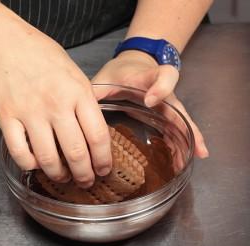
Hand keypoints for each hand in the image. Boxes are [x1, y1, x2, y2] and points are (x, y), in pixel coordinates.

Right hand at [0, 23, 111, 187]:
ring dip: (58, 175)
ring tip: (63, 177)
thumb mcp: (76, 75)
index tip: (104, 170)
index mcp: (78, 93)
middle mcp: (56, 105)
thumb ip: (86, 104)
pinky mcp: (7, 118)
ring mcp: (30, 112)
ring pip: (48, 159)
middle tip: (86, 182)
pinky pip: (20, 153)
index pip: (98, 137)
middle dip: (84, 175)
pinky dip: (30, 165)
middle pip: (76, 153)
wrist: (8, 45)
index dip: (103, 160)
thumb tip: (94, 136)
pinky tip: (36, 164)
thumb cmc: (44, 58)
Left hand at [91, 50, 208, 157]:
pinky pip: (178, 128)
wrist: (136, 63)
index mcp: (146, 78)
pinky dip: (185, 142)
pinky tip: (191, 158)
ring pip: (181, 121)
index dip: (160, 87)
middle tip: (184, 146)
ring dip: (187, 140)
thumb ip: (95, 91)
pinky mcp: (166, 114)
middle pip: (177, 106)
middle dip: (182, 125)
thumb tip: (76, 110)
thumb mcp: (105, 77)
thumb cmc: (119, 71)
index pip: (162, 76)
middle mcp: (162, 92)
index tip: (150, 100)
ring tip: (189, 160)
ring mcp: (167, 104)